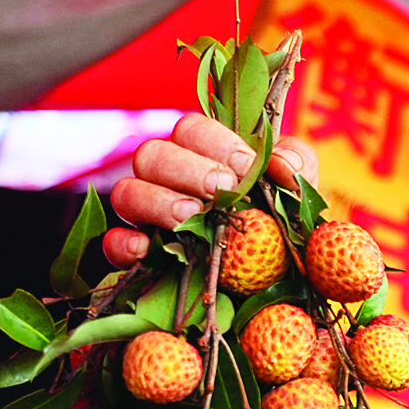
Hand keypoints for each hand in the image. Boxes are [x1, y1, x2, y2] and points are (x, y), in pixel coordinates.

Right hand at [101, 113, 319, 268]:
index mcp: (205, 155)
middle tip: (221, 191)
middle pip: (152, 154)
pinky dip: (123, 243)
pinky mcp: (140, 255)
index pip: (191, 129)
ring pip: (126, 192)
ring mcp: (148, 216)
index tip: (245, 168)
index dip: (214, 142)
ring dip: (157, 201)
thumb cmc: (283, 222)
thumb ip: (294, 162)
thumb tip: (278, 164)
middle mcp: (169, 180)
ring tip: (192, 216)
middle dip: (186, 169)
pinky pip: (112, 243)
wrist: (281, 279)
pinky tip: (148, 249)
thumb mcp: (296, 187)